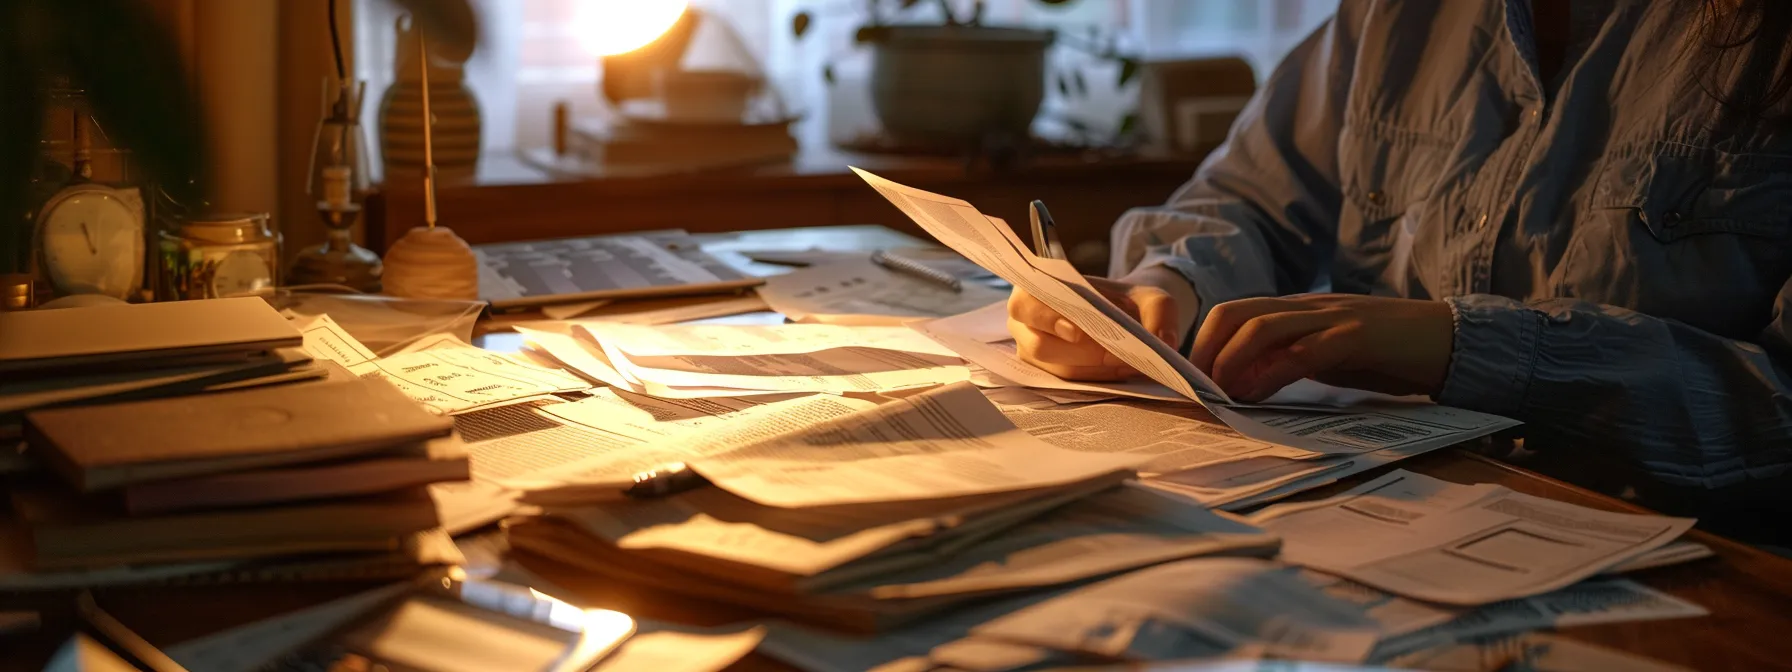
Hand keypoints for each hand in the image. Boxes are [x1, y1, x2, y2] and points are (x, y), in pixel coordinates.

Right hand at [1008, 276, 1180, 380]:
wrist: (1126, 318)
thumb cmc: (1128, 303)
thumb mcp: (1153, 299)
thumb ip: (1160, 314)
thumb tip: (1164, 341)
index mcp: (1036, 289)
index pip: (1026, 305)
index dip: (1045, 318)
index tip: (1076, 331)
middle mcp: (1025, 323)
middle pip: (1039, 346)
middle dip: (1080, 353)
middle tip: (1115, 354)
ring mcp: (1032, 352)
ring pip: (1056, 369)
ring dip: (1092, 369)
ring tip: (1125, 362)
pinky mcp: (1045, 375)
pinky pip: (1066, 384)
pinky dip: (1095, 379)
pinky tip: (1117, 370)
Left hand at [1191, 294, 1453, 401]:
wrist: (1453, 341)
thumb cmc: (1389, 354)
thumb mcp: (1329, 359)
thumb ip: (1290, 364)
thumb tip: (1246, 386)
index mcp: (1298, 310)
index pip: (1235, 313)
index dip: (1203, 342)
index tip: (1188, 377)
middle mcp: (1308, 307)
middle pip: (1235, 313)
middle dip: (1205, 349)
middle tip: (1194, 387)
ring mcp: (1332, 318)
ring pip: (1261, 326)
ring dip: (1230, 360)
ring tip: (1218, 392)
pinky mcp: (1357, 336)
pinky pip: (1305, 349)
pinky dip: (1273, 372)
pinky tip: (1257, 395)